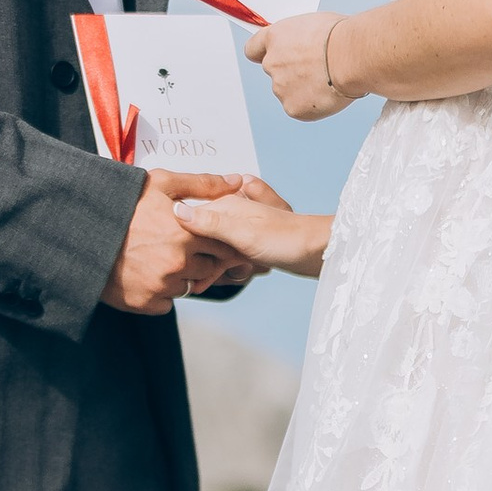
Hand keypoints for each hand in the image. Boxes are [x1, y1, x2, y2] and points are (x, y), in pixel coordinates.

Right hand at [100, 173, 240, 311]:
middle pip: (209, 269)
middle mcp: (178, 264)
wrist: (78, 232)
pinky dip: (162, 292)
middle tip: (181, 246)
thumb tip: (237, 182)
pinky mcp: (145, 303)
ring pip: (188, 287)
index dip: (221, 242)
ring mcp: (161, 286)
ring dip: (181, 276)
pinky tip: (146, 273)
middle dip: (201, 259)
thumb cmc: (120, 202)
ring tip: (159, 257)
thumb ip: (202, 184)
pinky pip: (167, 302)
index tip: (213, 237)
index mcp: (186, 234)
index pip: (224, 246)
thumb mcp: (159, 184)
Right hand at [185, 179, 332, 280]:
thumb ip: (211, 223)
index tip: (172, 260)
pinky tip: (210, 282)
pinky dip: (219, 270)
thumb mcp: (244, 233)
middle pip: (198, 237)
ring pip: (211, 249)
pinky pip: (225, 257)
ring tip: (201, 285)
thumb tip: (177, 211)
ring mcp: (240, 229)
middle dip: (194, 260)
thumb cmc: (287, 239)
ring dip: (207, 268)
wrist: (319, 251)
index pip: (188, 219)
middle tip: (193, 282)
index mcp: (226, 204)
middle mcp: (231, 214)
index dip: (178, 241)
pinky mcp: (248, 243)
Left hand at [244, 12, 348, 122]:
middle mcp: (272, 64)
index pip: (253, 50)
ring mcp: (280, 88)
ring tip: (327, 81)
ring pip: (288, 92)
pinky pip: (300, 109)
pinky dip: (312, 106)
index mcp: (275, 38)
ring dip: (303, 90)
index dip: (264, 54)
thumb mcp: (313, 24)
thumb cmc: (340, 37)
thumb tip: (304, 46)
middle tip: (315, 71)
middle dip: (291, 73)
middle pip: (274, 73)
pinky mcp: (293, 108)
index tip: (273, 57)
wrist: (352, 57)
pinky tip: (327, 94)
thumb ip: (299, 39)